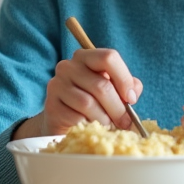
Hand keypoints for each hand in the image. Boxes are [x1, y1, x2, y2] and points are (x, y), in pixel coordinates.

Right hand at [12, 48, 142, 139]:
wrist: (66, 121)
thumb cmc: (95, 102)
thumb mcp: (115, 91)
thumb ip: (129, 86)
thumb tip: (133, 91)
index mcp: (86, 57)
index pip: (108, 57)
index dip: (124, 79)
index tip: (131, 99)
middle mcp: (68, 66)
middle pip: (101, 85)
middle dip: (118, 108)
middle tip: (125, 122)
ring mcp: (56, 85)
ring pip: (88, 103)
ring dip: (104, 119)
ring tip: (108, 125)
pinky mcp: (51, 105)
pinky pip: (75, 117)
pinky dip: (88, 125)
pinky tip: (90, 127)